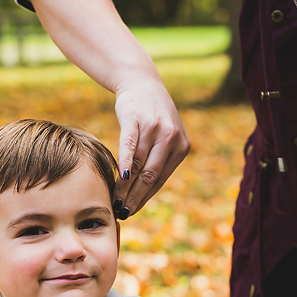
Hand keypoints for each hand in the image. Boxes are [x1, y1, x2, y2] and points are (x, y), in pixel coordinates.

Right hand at [112, 81, 188, 217]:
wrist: (141, 82)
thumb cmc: (151, 116)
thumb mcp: (164, 137)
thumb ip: (159, 160)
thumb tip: (143, 193)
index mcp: (181, 146)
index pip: (160, 180)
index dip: (145, 198)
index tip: (132, 211)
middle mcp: (170, 137)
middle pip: (150, 175)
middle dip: (135, 197)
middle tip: (123, 213)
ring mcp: (154, 128)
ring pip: (138, 165)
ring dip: (125, 187)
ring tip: (115, 201)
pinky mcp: (136, 119)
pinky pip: (129, 146)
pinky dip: (125, 163)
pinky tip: (121, 178)